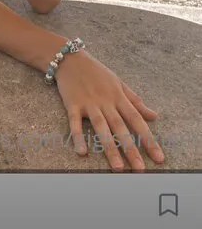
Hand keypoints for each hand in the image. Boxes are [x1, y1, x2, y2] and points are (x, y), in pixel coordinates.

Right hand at [54, 49, 164, 171]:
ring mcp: (89, 103)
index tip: (158, 157)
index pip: (137, 120)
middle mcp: (106, 101)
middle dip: (131, 149)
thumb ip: (136, 101)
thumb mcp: (119, 83)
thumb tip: (154, 116)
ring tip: (117, 167)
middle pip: (121, 127)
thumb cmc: (97, 72)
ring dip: (109, 147)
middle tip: (140, 169)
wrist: (70, 59)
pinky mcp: (72, 104)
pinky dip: (78, 136)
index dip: (149, 139)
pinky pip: (75, 123)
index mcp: (119, 97)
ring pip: (101, 127)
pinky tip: (82, 151)